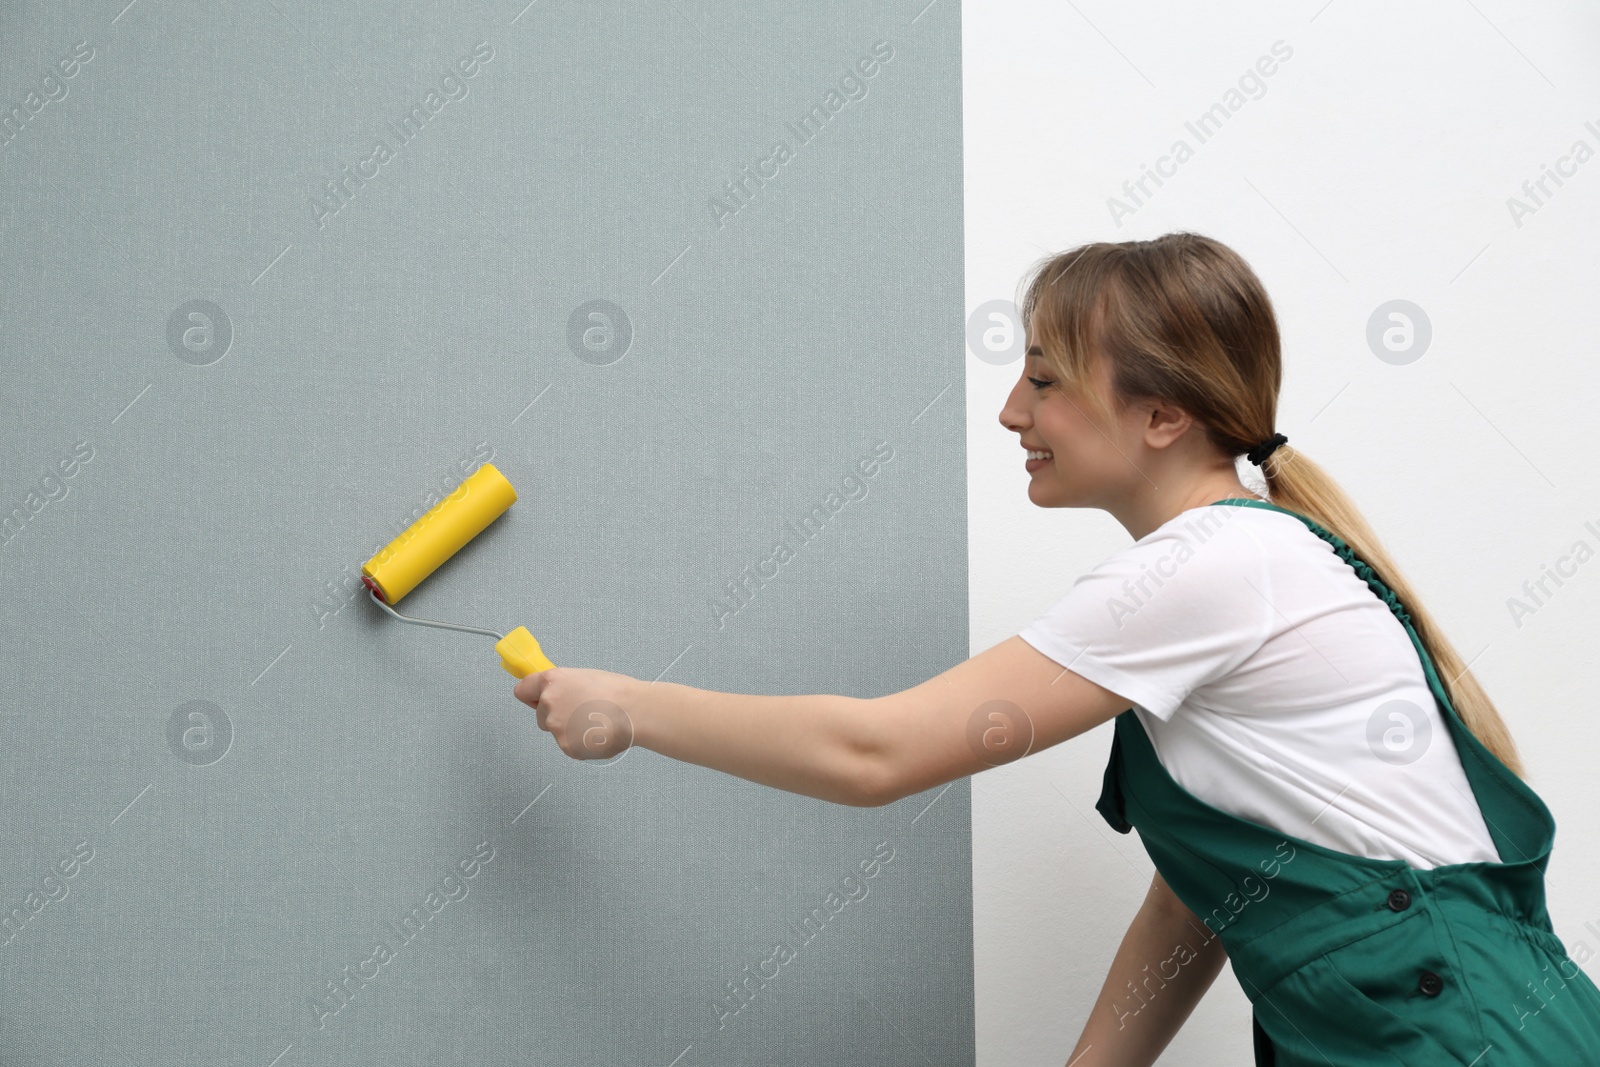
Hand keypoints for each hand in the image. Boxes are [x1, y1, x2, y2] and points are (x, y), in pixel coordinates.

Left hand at [513, 666, 639, 760]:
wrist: (635, 712)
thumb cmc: (618, 693)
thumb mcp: (585, 677)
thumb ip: (564, 686)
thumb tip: (558, 694)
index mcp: (553, 681)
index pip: (523, 690)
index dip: (532, 696)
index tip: (536, 699)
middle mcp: (549, 703)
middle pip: (540, 715)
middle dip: (556, 716)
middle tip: (581, 712)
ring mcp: (556, 727)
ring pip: (556, 731)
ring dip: (570, 730)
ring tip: (594, 722)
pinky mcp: (566, 746)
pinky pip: (568, 745)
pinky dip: (580, 743)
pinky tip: (596, 733)